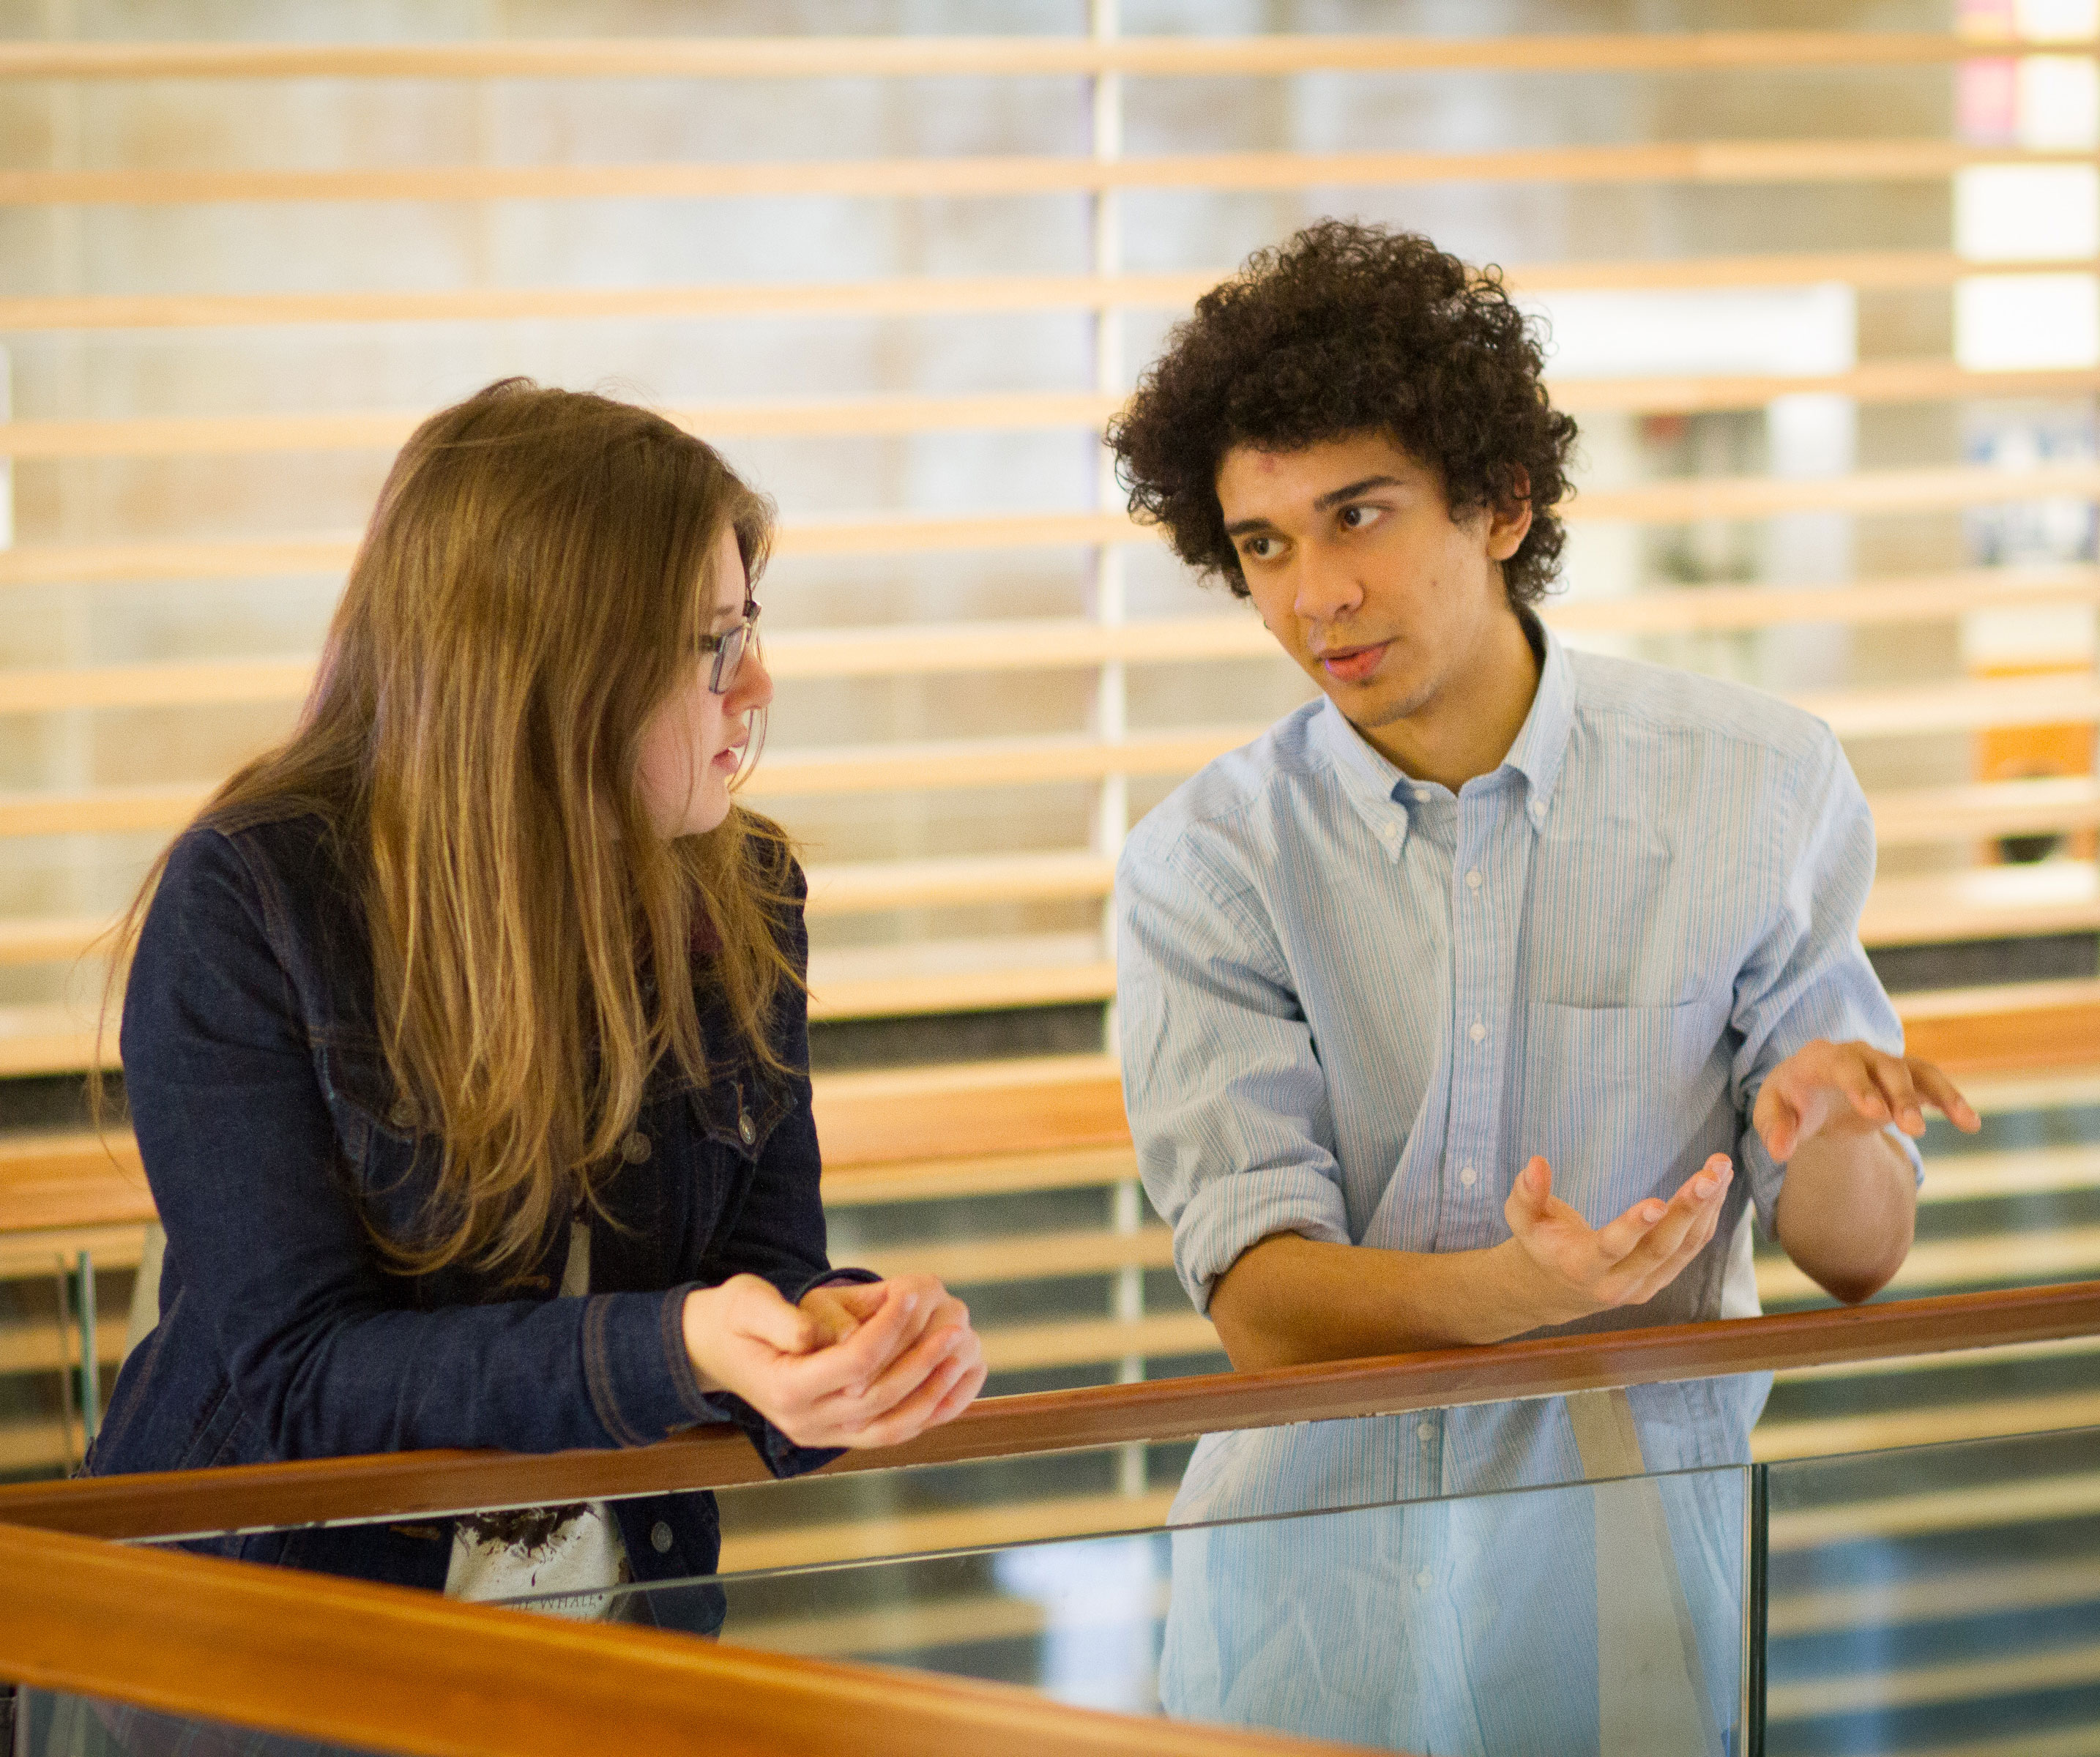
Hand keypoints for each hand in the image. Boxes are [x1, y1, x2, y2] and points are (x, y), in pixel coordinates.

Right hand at [680, 1273, 985, 1450]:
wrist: (718, 1351)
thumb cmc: (736, 1318)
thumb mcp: (745, 1304)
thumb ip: (778, 1319)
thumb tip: (815, 1335)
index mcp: (785, 1388)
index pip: (851, 1363)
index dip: (887, 1328)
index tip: (913, 1292)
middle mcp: (806, 1423)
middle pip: (878, 1397)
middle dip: (921, 1360)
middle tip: (957, 1325)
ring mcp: (824, 1435)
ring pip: (892, 1425)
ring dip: (933, 1391)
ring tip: (962, 1353)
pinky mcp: (839, 1435)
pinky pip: (891, 1433)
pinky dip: (927, 1412)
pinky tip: (953, 1382)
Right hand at [1502, 1153, 1732, 1327]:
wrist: (1557, 1290)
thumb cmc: (1540, 1244)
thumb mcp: (1523, 1220)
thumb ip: (1526, 1194)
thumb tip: (1536, 1163)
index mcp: (1580, 1267)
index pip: (1610, 1248)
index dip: (1633, 1227)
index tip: (1656, 1201)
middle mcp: (1616, 1284)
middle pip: (1659, 1249)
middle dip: (1686, 1210)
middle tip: (1708, 1175)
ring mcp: (1644, 1286)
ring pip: (1683, 1249)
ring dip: (1706, 1208)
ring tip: (1720, 1169)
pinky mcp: (1662, 1279)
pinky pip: (1690, 1248)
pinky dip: (1707, 1216)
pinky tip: (1718, 1185)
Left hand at [1754, 1039, 1979, 1161]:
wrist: (1809, 1092)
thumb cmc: (1789, 1101)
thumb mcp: (1771, 1114)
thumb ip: (1774, 1130)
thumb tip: (1780, 1151)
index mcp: (1820, 1058)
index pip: (1843, 1065)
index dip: (1860, 1085)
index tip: (1875, 1111)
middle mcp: (1857, 1054)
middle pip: (1886, 1067)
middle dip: (1900, 1095)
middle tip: (1912, 1130)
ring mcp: (1884, 1065)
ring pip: (1917, 1072)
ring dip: (1940, 1094)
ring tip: (1965, 1121)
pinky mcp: (1904, 1080)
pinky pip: (1932, 1084)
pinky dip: (1951, 1100)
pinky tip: (1970, 1123)